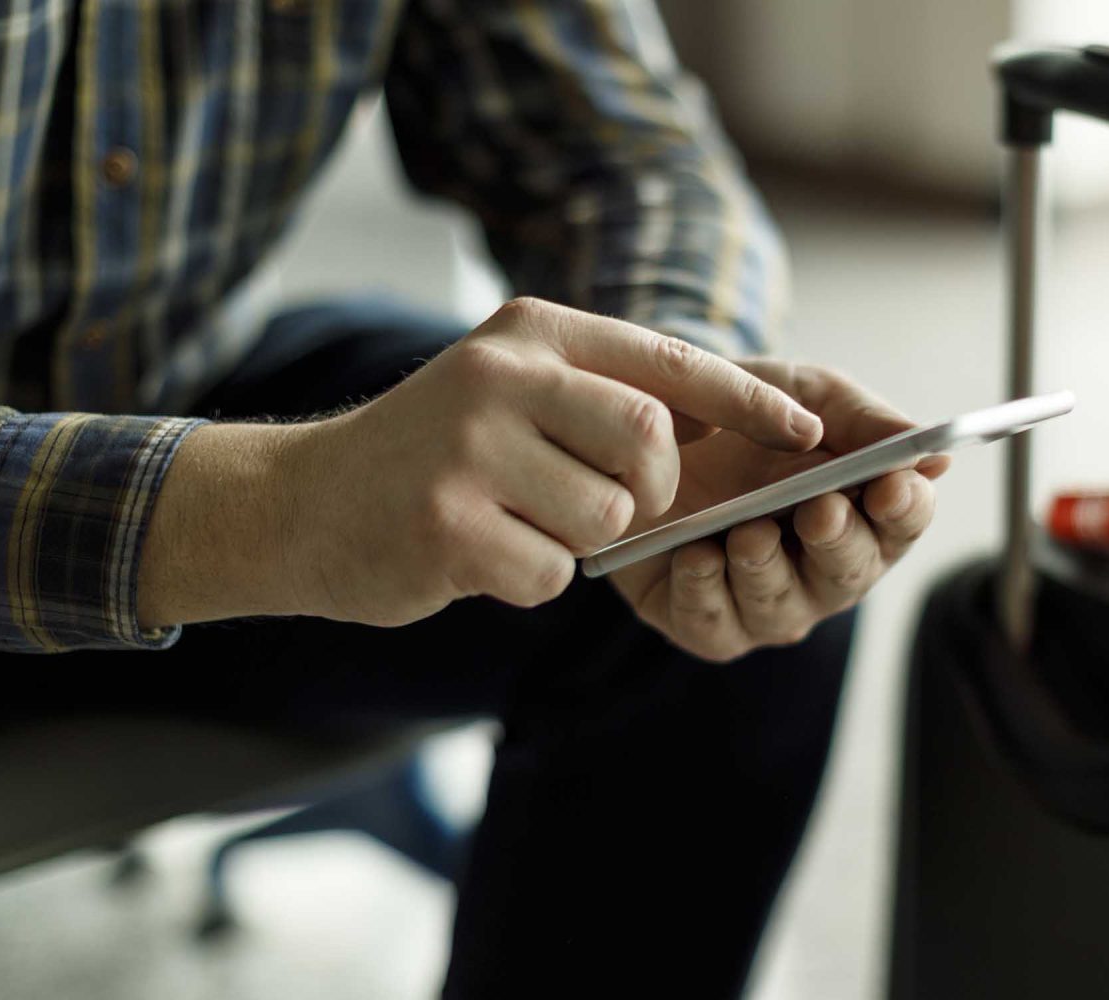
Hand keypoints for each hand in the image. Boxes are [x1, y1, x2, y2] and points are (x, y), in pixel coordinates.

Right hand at [136, 298, 822, 627]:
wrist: (300, 504)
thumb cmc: (428, 456)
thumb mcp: (506, 389)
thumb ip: (596, 394)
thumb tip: (726, 427)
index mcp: (531, 331)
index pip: (669, 361)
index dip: (749, 402)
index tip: (809, 432)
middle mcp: (502, 374)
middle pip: (650, 445)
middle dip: (649, 496)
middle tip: (606, 509)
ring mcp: (469, 448)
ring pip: (606, 518)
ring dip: (576, 542)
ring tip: (515, 524)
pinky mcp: (446, 524)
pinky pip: (551, 574)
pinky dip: (529, 581)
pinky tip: (478, 556)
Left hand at [608, 360, 947, 661]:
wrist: (642, 425)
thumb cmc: (738, 412)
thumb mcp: (799, 391)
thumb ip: (861, 418)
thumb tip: (936, 457)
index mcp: (858, 509)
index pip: (902, 520)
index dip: (904, 508)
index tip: (892, 485)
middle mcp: (819, 567)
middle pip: (848, 571)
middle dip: (838, 541)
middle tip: (822, 510)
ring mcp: (762, 601)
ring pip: (782, 607)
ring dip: (768, 569)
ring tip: (750, 533)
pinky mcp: (702, 621)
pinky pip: (714, 625)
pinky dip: (706, 590)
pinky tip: (697, 555)